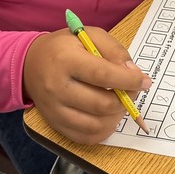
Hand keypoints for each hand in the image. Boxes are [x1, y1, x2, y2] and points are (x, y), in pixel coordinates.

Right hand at [23, 27, 151, 144]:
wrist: (30, 63)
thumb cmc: (64, 47)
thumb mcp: (89, 35)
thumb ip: (114, 50)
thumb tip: (133, 72)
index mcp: (65, 60)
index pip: (102, 75)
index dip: (129, 80)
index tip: (145, 81)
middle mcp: (57, 87)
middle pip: (101, 104)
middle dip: (126, 100)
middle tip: (133, 91)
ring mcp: (54, 109)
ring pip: (96, 125)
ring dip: (117, 117)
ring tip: (120, 103)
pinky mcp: (55, 124)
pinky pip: (85, 138)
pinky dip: (103, 131)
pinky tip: (108, 117)